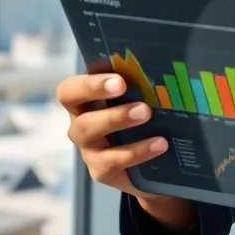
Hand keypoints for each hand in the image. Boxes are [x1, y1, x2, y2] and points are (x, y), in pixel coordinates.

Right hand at [57, 71, 193, 229]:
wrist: (155, 166)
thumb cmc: (144, 121)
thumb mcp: (140, 100)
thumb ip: (140, 84)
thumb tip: (165, 63)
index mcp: (86, 102)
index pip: (70, 90)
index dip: (89, 83)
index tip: (118, 79)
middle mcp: (81, 124)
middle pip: (77, 110)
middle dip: (99, 96)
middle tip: (129, 91)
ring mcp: (89, 150)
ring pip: (89, 133)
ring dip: (117, 119)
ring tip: (146, 113)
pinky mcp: (101, 171)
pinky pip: (113, 161)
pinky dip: (137, 151)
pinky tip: (159, 144)